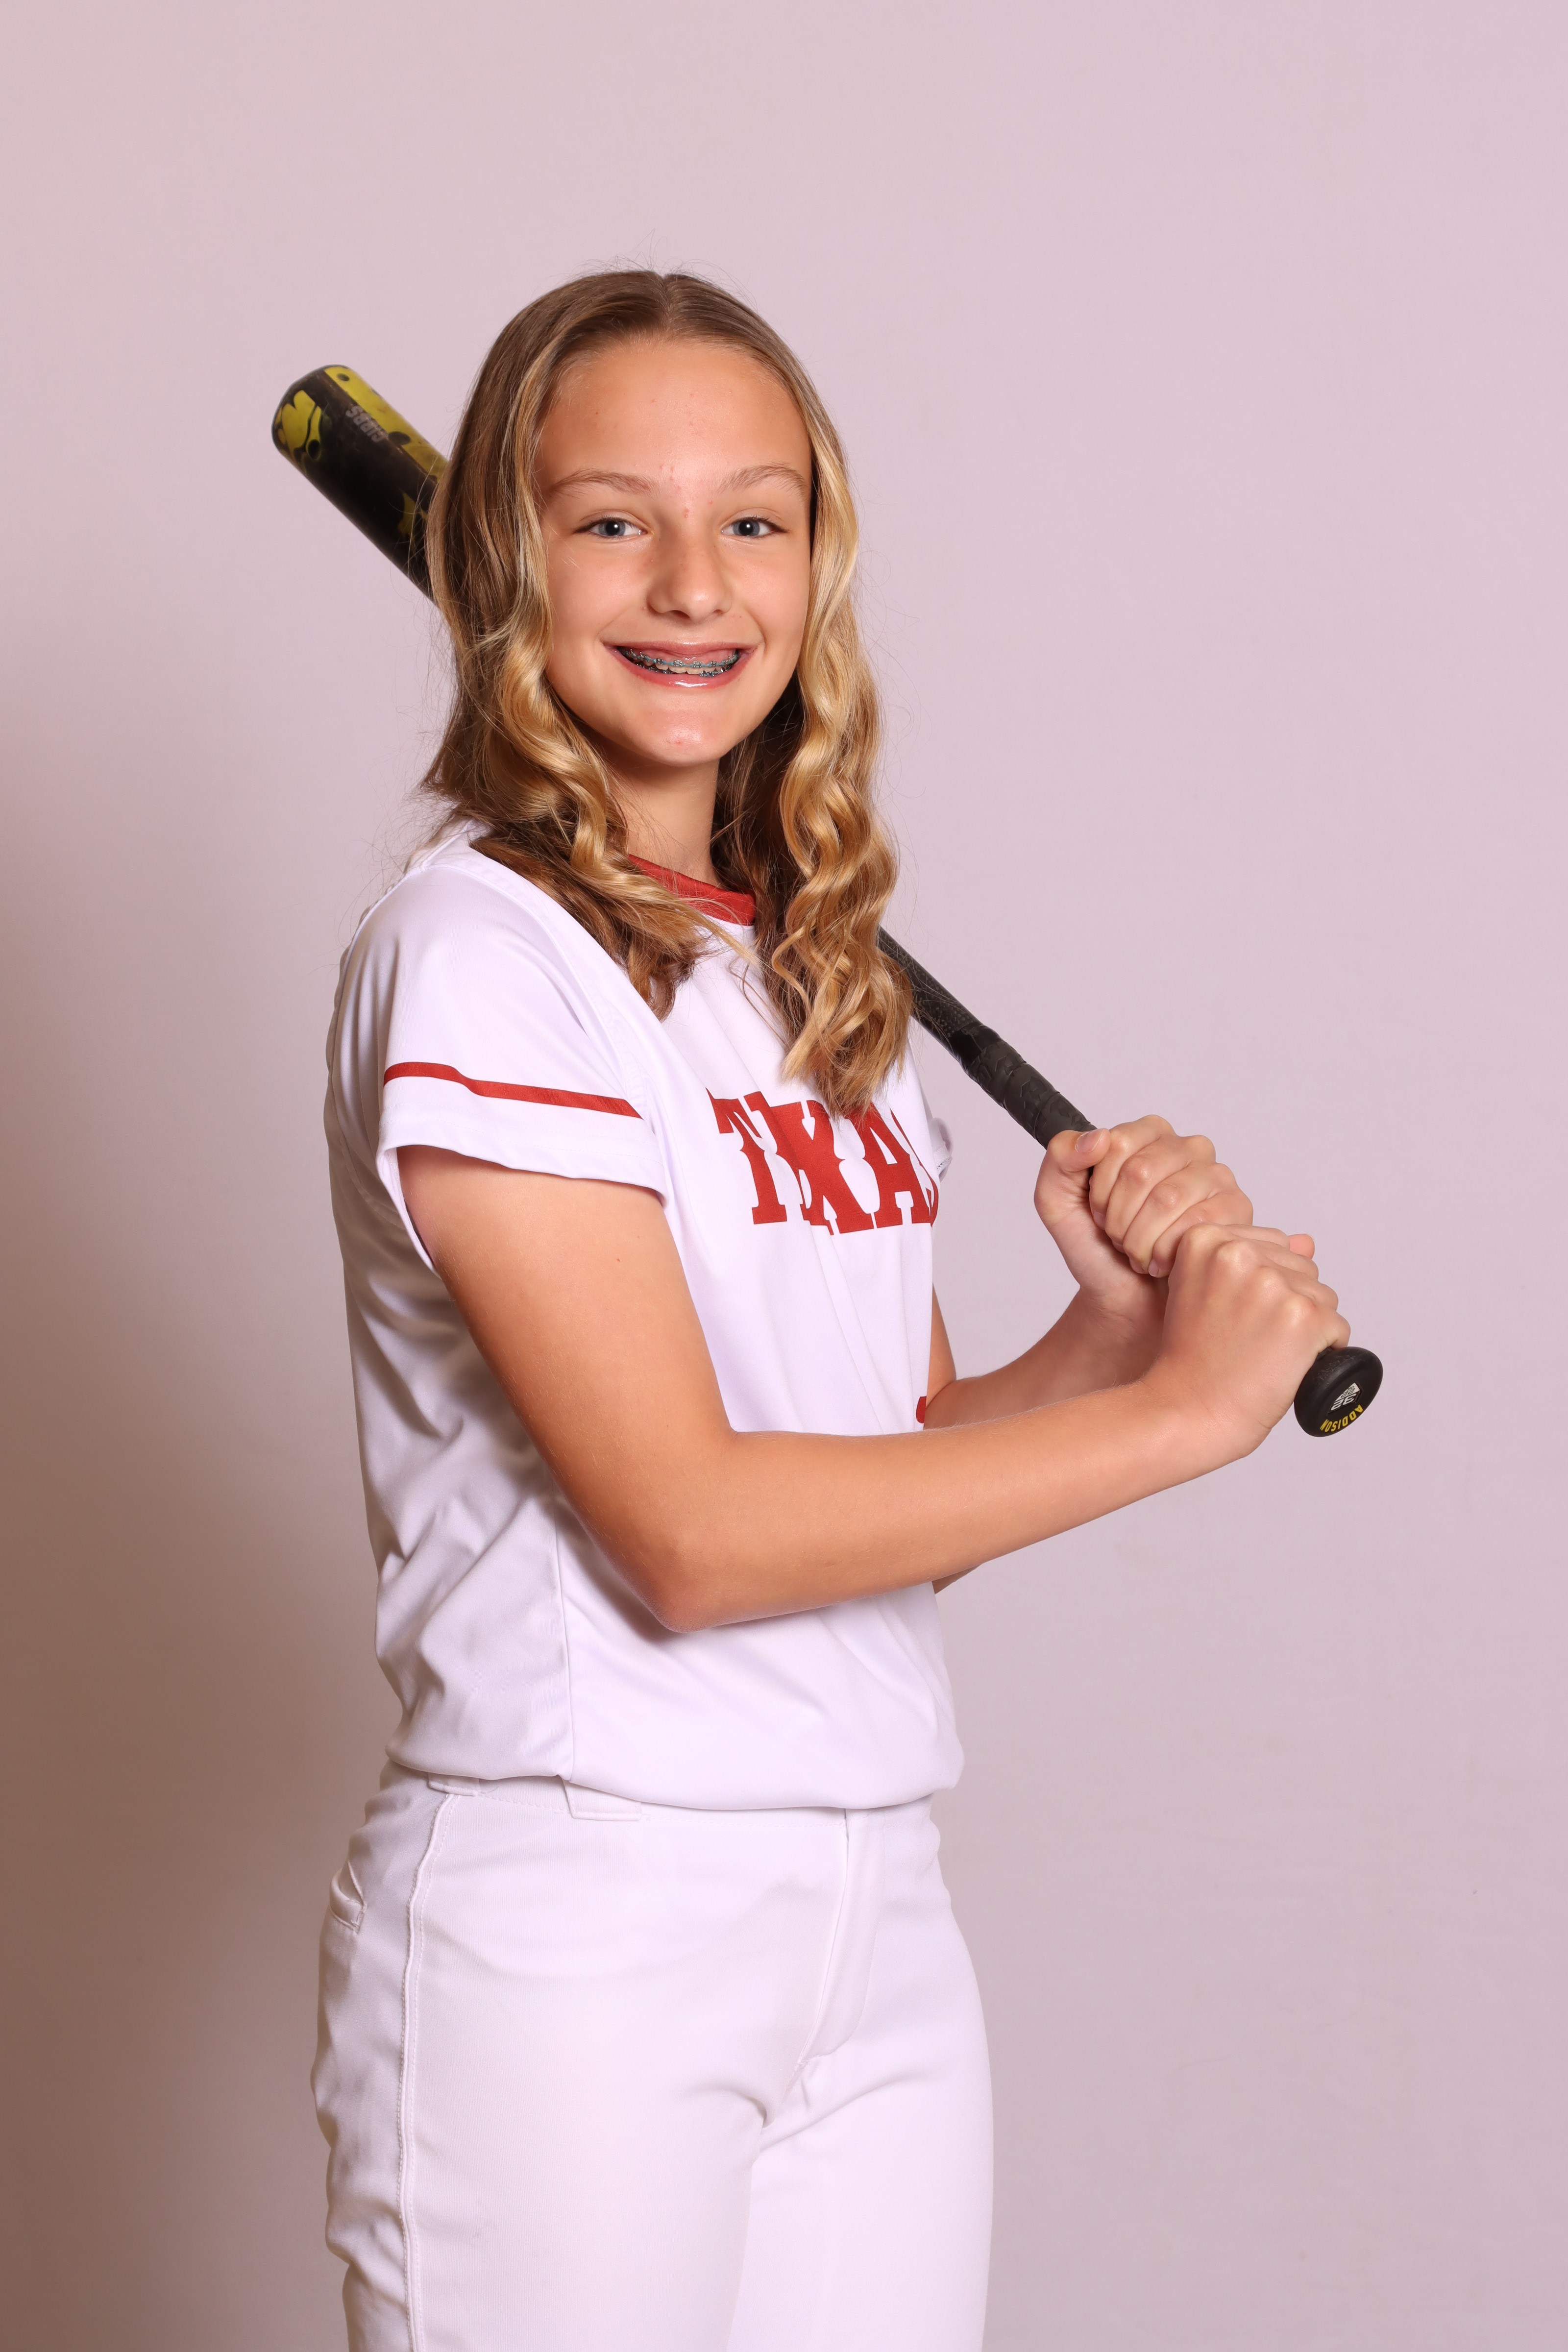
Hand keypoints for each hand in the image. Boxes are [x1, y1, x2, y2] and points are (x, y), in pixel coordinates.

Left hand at [1033, 1116, 1256, 1317]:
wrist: (1124, 1300)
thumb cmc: (1095, 1249)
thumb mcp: (1056, 1203)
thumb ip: (1060, 1159)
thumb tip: (1099, 1137)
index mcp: (1146, 1134)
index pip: (1117, 1143)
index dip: (1099, 1189)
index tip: (1097, 1213)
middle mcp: (1186, 1147)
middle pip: (1141, 1171)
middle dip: (1118, 1218)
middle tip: (1118, 1238)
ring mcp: (1216, 1176)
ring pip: (1168, 1199)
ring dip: (1140, 1239)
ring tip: (1138, 1252)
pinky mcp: (1235, 1209)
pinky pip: (1199, 1224)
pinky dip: (1166, 1253)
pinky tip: (1162, 1263)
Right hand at [1143, 1223, 1350, 1457]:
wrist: (1188, 1412)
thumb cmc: (1192, 1361)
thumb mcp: (1201, 1292)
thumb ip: (1247, 1259)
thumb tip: (1308, 1241)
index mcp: (1206, 1239)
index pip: (1273, 1244)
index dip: (1261, 1286)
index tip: (1234, 1315)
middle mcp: (1239, 1254)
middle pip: (1300, 1267)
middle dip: (1285, 1303)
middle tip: (1248, 1338)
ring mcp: (1272, 1285)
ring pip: (1322, 1295)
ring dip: (1305, 1326)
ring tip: (1264, 1352)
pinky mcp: (1303, 1317)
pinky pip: (1337, 1327)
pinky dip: (1322, 1350)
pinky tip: (1288, 1364)